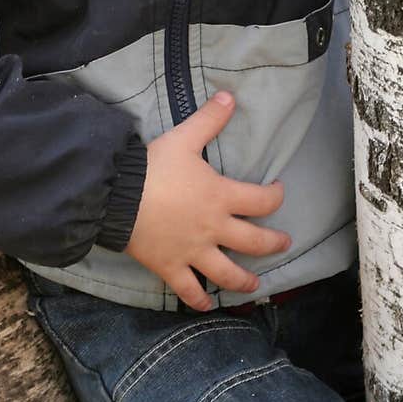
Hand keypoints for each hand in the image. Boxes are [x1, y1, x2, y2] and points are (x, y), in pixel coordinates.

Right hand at [125, 91, 290, 311]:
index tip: (279, 192)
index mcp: (221, 197)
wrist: (119, 196)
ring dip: (245, 280)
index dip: (275, 196)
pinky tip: (208, 306)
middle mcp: (214, 229)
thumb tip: (231, 95)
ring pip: (227, 274)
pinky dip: (199, 300)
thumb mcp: (184, 138)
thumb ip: (210, 119)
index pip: (261, 200)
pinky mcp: (171, 267)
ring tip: (256, 285)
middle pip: (254, 242)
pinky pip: (189, 290)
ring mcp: (194, 252)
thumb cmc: (154, 167)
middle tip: (283, 243)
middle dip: (273, 243)